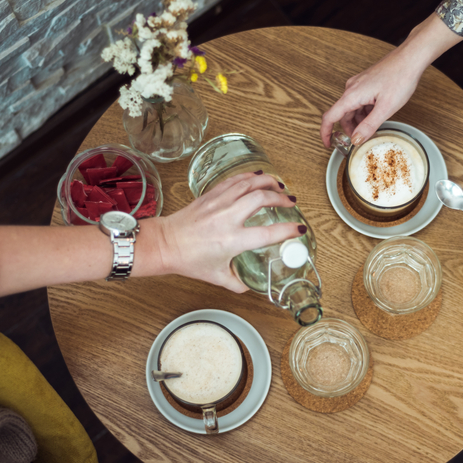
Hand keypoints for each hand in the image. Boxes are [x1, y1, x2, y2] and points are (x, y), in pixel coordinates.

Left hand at [142, 172, 301, 291]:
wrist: (165, 243)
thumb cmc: (188, 259)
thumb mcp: (217, 277)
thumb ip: (238, 283)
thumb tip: (251, 286)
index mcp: (232, 240)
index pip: (268, 233)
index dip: (287, 230)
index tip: (298, 230)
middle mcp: (227, 218)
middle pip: (261, 199)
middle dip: (281, 198)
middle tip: (291, 203)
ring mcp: (219, 203)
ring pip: (249, 183)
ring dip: (268, 182)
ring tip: (279, 186)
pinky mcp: (211, 195)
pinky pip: (234, 181)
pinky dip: (249, 177)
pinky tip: (258, 178)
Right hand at [319, 14, 462, 146]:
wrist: (410, 58)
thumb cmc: (400, 78)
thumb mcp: (385, 108)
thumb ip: (369, 126)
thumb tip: (355, 139)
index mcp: (352, 95)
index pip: (330, 117)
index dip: (326, 133)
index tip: (327, 144)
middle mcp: (351, 88)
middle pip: (342, 115)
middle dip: (349, 130)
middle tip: (360, 141)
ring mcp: (358, 84)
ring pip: (352, 109)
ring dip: (358, 121)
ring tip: (373, 129)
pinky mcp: (366, 83)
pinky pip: (359, 101)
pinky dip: (364, 112)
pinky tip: (377, 115)